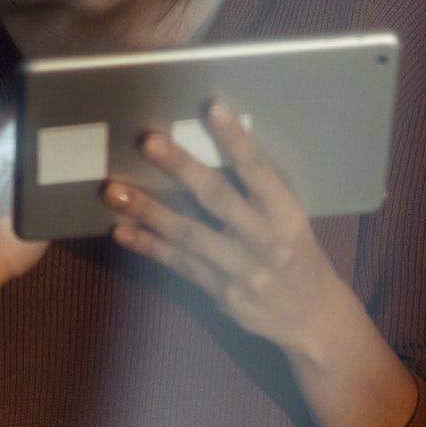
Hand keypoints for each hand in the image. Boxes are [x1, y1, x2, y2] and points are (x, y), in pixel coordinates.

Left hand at [99, 96, 341, 345]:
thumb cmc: (296, 252)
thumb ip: (258, 188)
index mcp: (285, 213)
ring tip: (114, 191)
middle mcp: (265, 240)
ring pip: (188, 235)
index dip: (236, 140)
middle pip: (218, 198)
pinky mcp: (220, 293)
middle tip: (149, 142)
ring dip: (148, 211)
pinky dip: (149, 247)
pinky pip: (178, 265)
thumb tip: (217, 144)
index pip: (258, 170)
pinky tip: (122, 231)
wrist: (311, 317)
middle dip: (181, 168)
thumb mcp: (290, 217)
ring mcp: (241, 270)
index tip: (213, 108)